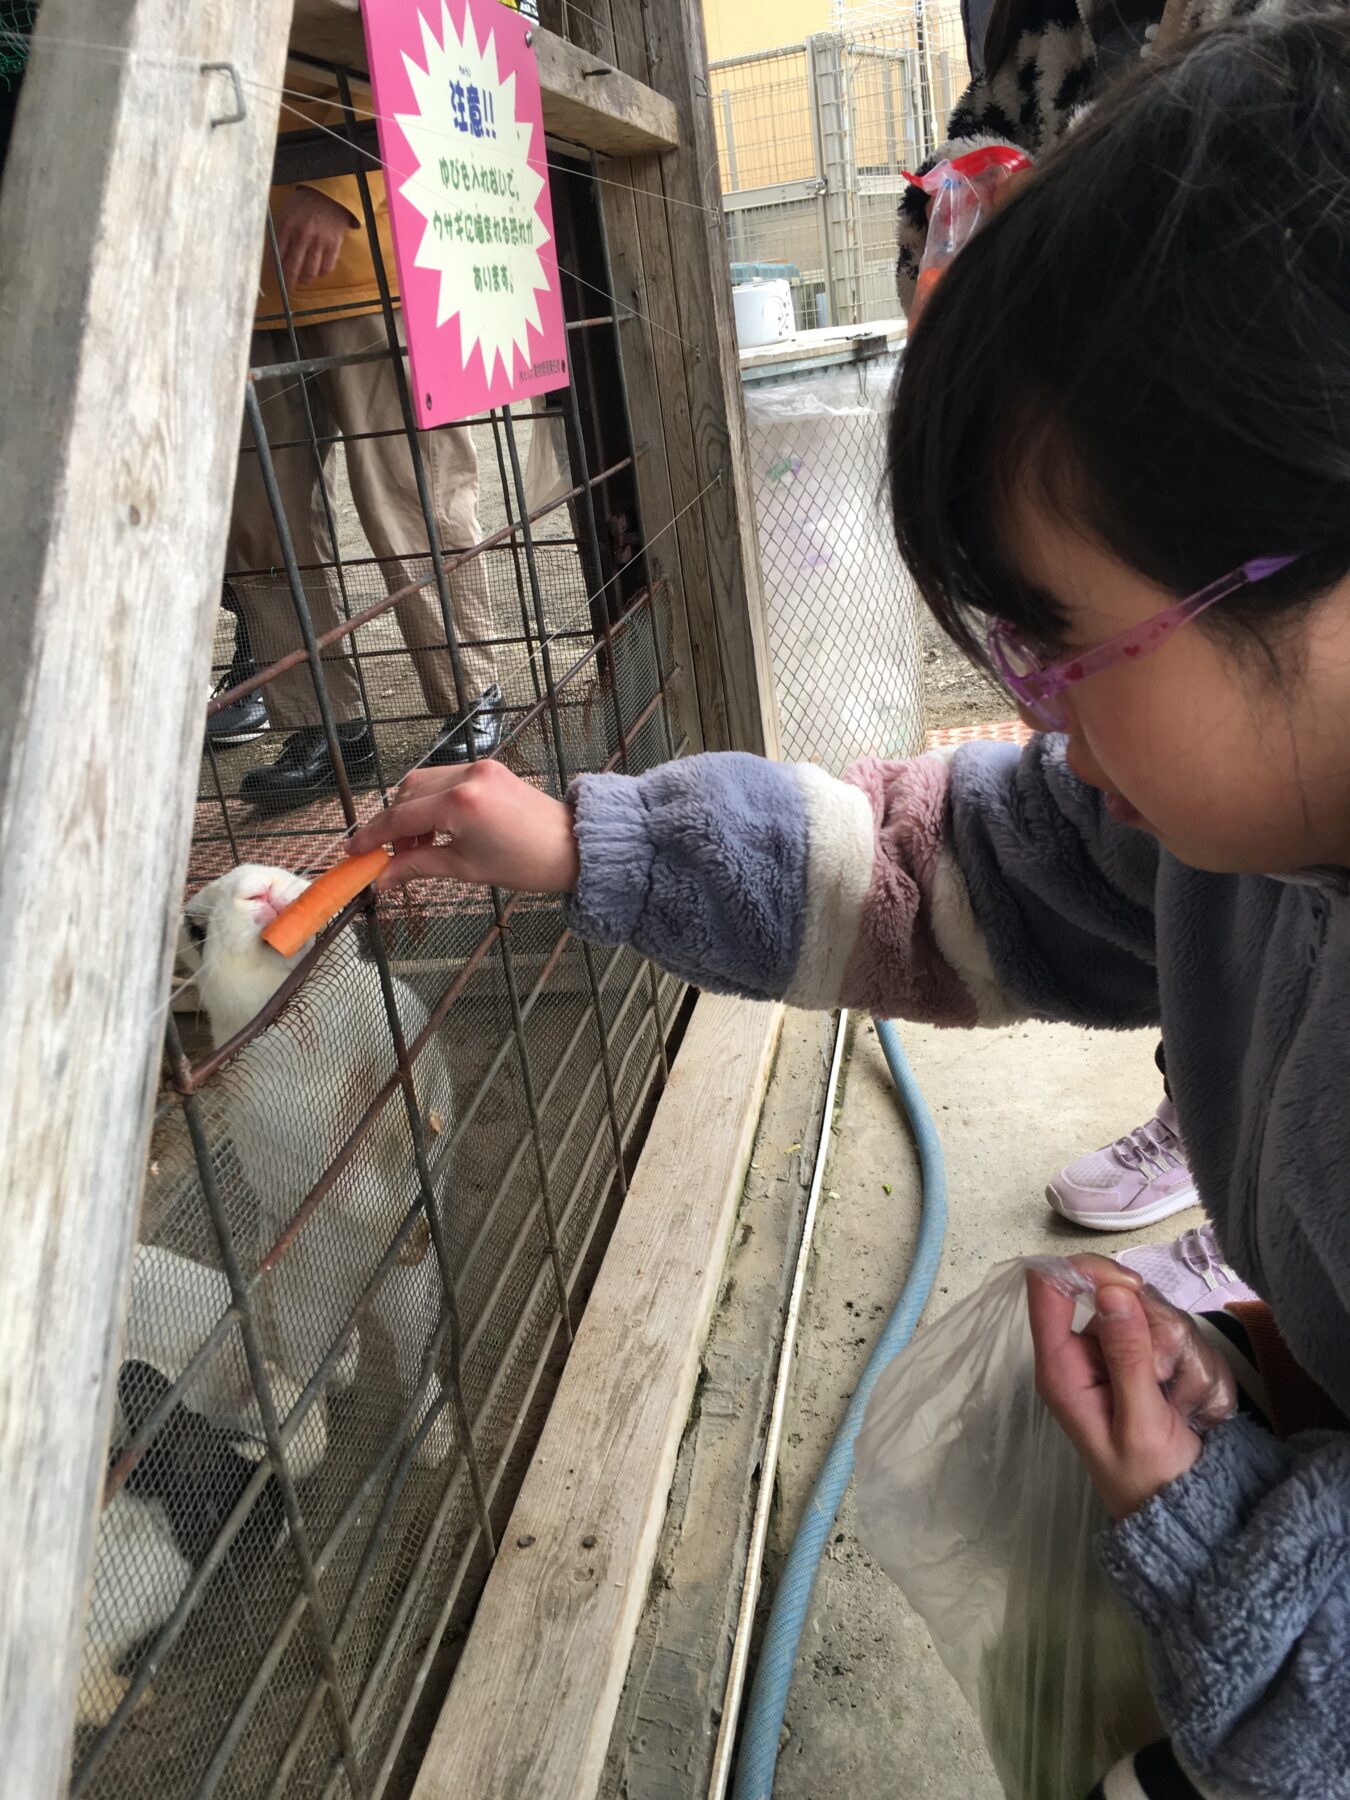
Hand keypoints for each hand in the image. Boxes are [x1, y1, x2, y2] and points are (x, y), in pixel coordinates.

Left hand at [275, 186, 354, 288]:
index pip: (277, 257)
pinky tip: (317, 269)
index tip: (275, 276)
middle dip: (288, 282)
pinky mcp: (334, 245)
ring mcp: (319, 242)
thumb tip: (276, 258)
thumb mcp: (287, 214)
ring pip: (310, 272)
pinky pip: (326, 268)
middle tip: (288, 286)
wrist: (330, 194)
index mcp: (287, 227)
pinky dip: (321, 273)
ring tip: (303, 279)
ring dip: (305, 279)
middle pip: (292, 269)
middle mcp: (302, 236)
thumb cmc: (305, 204)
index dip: (275, 270)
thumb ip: (281, 234)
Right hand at [346, 761, 580, 893]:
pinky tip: (436, 828)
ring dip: (410, 810)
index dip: (371, 836)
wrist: (571, 846)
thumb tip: (382, 879)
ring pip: (422, 782)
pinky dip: (431, 800)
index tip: (351, 852)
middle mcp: (466, 775)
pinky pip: (445, 778)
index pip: (400, 817)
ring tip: (416, 846)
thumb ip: (417, 867)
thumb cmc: (524, 863)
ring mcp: (478, 767)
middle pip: (406, 793)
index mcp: (460, 802)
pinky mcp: (488, 767)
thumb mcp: (464, 868)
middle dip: (391, 824)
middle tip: (386, 855)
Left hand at [1027, 1264, 1209, 1519]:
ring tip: (1179, 1402)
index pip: (1049, 1285)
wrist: (1188, 1511)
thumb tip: (1110, 1291)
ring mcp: (1119, 1352)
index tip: (1131, 1289)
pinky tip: (1190, 1402)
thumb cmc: (1151, 1477)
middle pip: (1116, 1292)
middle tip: (1165, 1378)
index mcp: (1062, 1365)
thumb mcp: (1140, 1423)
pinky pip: (1180, 1335)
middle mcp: (1085, 1351)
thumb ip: (1127, 1356)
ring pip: (1157, 1313)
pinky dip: (1194, 1366)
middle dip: (1153, 1331)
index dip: (1087, 1272)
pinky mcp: (1150, 1358)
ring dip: (1180, 1356)